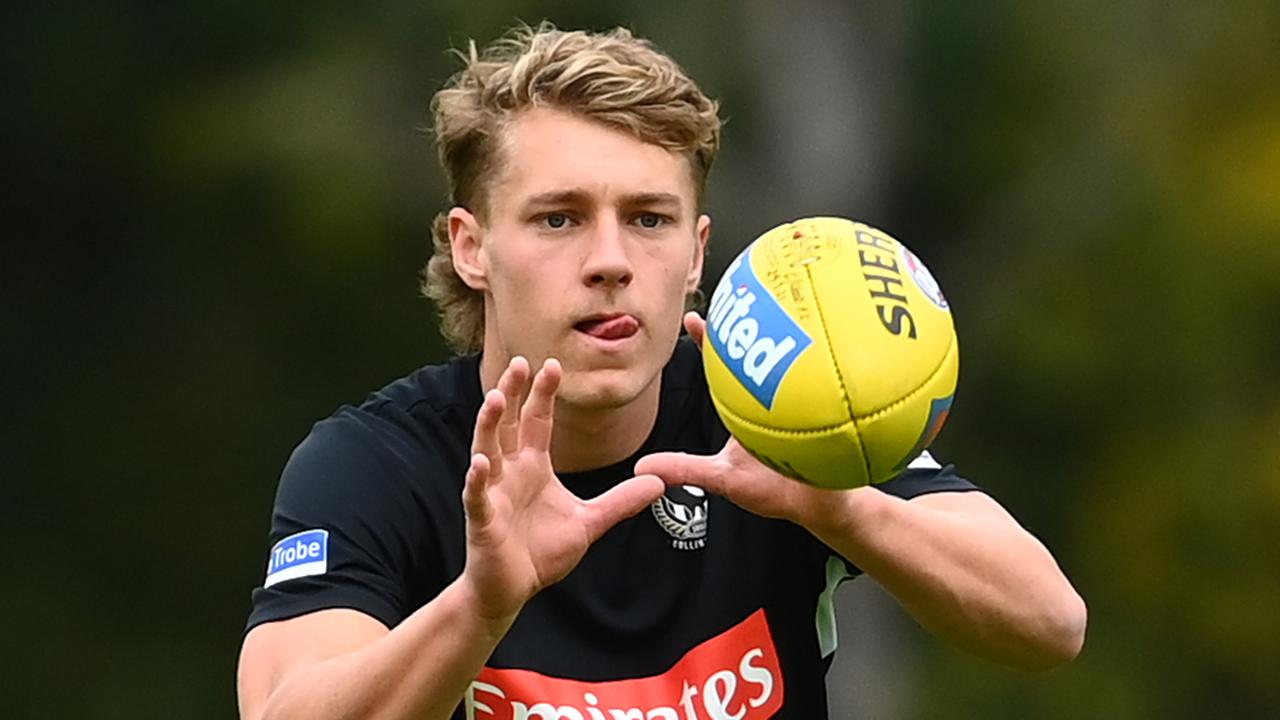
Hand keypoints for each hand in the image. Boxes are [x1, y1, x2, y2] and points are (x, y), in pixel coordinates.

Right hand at [461, 357, 665, 622]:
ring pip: (487, 450)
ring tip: (495, 398)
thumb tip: (659, 483)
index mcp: (533, 466)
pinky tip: (479, 463)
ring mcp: (492, 493)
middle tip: (520, 362)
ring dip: (489, 424)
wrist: (513, 589)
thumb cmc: (541, 552)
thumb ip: (621, 500)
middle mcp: (509, 472)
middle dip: (513, 393)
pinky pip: (476, 495)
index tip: (552, 364)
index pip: (536, 421)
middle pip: (509, 424)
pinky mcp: (481, 519)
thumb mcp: (590, 522)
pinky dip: (476, 479)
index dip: (542, 393)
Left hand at [635, 313, 865, 531]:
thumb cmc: (775, 493)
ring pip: (790, 366)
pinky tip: (818, 352)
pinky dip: (820, 371)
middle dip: (745, 326)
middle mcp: (768, 400)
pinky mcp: (826, 411)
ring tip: (775, 315)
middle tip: (736, 301)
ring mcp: (798, 403)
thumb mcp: (723, 480)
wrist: (821, 507)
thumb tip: (642, 467)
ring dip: (783, 342)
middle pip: (757, 356)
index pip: (722, 369)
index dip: (708, 343)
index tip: (693, 319)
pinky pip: (823, 387)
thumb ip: (684, 469)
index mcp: (742, 410)